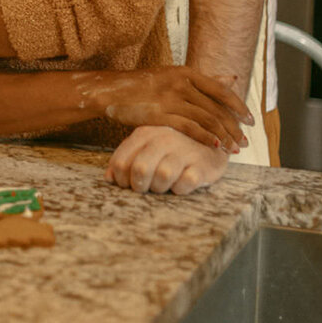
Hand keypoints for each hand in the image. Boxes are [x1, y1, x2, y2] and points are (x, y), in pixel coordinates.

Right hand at [94, 67, 251, 151]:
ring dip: (223, 136)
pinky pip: (190, 127)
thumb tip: (231, 79)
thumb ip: (201, 80)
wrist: (113, 91)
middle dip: (235, 127)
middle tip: (245, 141)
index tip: (251, 119)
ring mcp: (171, 98)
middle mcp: (181, 83)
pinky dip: (205, 137)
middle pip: (217, 107)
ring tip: (234, 149)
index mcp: (186, 72)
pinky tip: (215, 147)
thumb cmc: (144, 85)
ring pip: (206, 119)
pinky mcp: (160, 114)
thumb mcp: (173, 76)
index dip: (239, 106)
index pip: (221, 90)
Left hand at [105, 126, 229, 194]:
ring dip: (160, 188)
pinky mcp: (203, 165)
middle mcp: (163, 139)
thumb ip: (127, 157)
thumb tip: (108, 178)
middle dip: (139, 186)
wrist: (213, 137)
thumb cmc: (174, 145)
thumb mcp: (148, 145)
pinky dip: (180, 189)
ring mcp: (184, 151)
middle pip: (140, 170)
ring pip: (162, 177)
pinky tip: (181, 183)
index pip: (120, 162)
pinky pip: (185, 184)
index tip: (128, 184)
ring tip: (164, 185)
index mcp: (145, 133)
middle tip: (146, 187)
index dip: (120, 180)